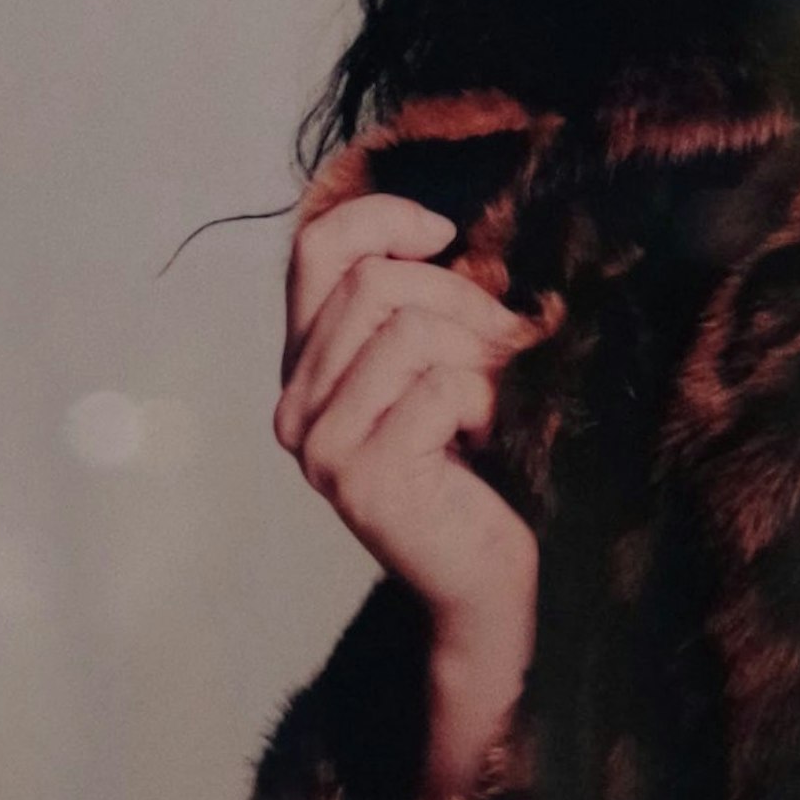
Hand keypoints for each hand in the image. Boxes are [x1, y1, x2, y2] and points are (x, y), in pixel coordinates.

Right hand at [277, 191, 540, 799]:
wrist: (486, 580)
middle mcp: (295, 405)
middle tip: (504, 346)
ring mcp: (319, 444)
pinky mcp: (360, 476)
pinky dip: (483, 403)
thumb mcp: (439, 365)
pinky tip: (481, 443)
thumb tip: (438, 228)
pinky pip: (438, 386)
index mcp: (305, 367)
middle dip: (463, 300)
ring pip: (410, 330)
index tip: (444, 234)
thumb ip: (417, 305)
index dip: (380, 219)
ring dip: (478, 356)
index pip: (314, 251)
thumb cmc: (476, 466)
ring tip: (491, 403)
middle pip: (376, 283)